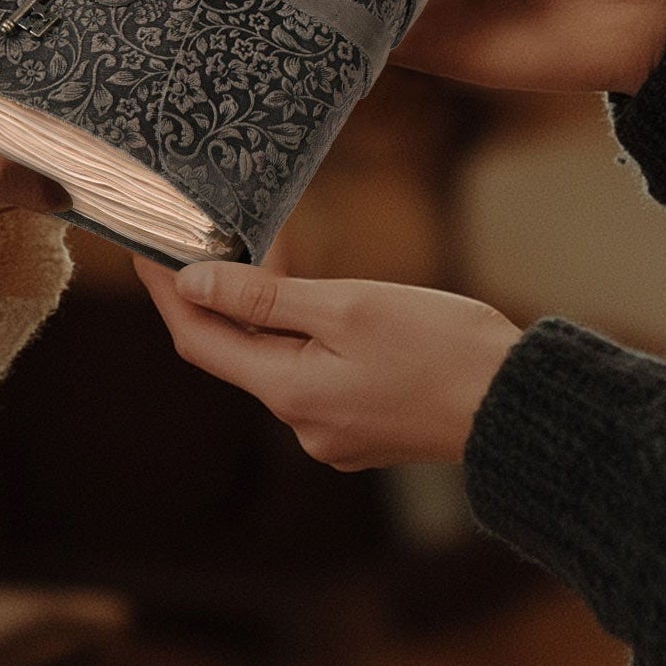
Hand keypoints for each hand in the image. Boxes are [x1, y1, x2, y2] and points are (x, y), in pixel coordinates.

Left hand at [134, 257, 520, 469]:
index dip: (168, 293)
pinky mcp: (364, 428)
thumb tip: (194, 282)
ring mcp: (334, 431)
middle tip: (219, 233)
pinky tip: (327, 302)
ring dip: (271, 312)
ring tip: (281, 253)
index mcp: (290, 393)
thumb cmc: (444, 349)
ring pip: (278, 362)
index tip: (146, 249)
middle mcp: (302, 423)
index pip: (200, 340)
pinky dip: (306, 336)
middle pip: (236, 353)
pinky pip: (314, 376)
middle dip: (223, 295)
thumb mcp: (349, 306)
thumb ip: (266, 299)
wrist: (520, 408)